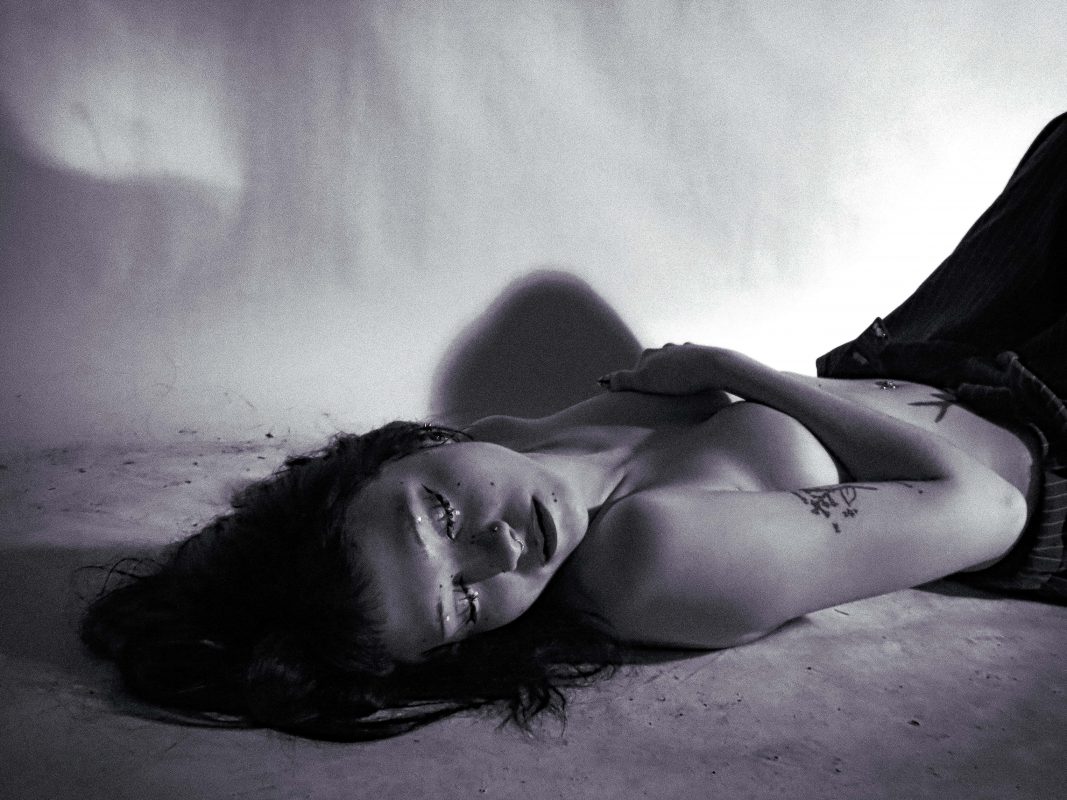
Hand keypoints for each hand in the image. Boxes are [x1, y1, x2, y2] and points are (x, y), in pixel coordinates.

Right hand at [600, 343, 734, 395]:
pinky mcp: (702, 355)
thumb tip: (606, 381)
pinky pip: (693, 365)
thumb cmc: (680, 377)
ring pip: (674, 363)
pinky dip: (691, 372)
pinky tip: (695, 382)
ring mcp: (685, 350)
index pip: (637, 370)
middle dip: (655, 377)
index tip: (640, 394)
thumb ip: (624, 380)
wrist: (716, 366)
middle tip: (659, 394)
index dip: (637, 382)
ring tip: (678, 389)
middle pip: (655, 365)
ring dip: (673, 374)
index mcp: (651, 354)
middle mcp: (667, 349)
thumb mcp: (646, 381)